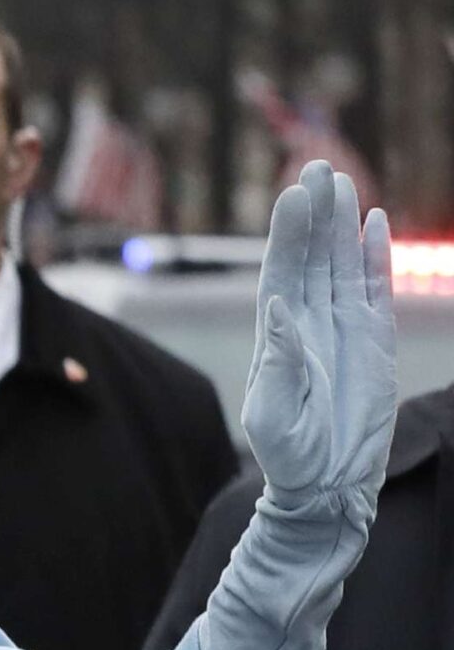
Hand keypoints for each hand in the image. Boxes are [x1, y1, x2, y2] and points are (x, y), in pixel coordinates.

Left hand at [243, 161, 395, 517]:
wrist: (327, 483)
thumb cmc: (289, 456)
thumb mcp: (272, 414)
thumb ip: (277, 364)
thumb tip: (279, 311)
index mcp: (276, 337)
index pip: (281, 273)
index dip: (286, 235)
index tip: (291, 195)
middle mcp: (308, 323)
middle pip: (312, 256)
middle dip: (313, 213)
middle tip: (316, 166)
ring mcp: (343, 327)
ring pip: (342, 263)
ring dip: (342, 223)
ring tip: (341, 180)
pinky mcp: (376, 339)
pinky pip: (376, 288)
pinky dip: (376, 256)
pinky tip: (374, 222)